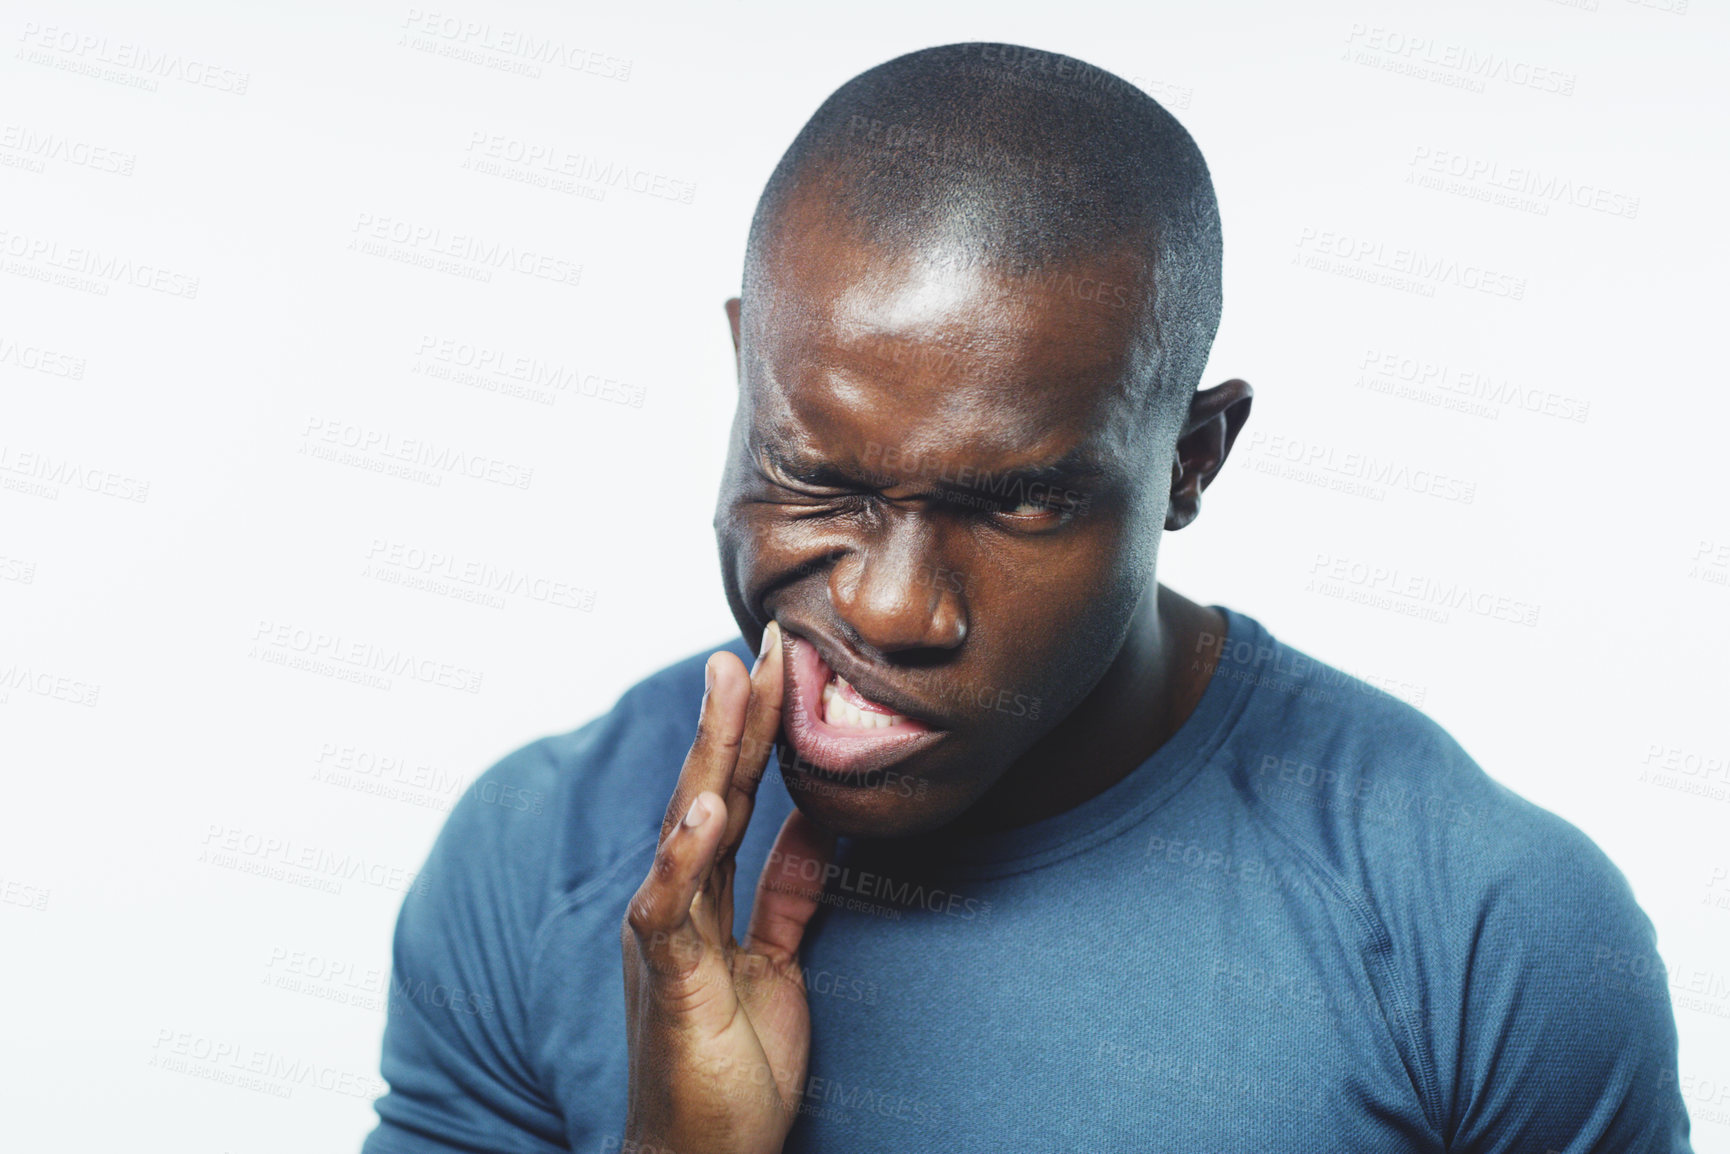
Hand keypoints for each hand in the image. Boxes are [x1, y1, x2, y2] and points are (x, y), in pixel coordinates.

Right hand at [620, 622, 836, 1153]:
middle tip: (755, 641)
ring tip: (730, 689)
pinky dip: (683, 859)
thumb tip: (821, 824)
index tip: (781, 662)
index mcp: (705, 895)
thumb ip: (790, 893)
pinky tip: (704, 811)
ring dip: (709, 757)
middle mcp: (677, 903)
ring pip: (685, 830)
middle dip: (734, 716)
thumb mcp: (778, 961)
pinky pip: (670, 912)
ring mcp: (665, 938)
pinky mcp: (666, 982)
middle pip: (707, 790)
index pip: (735, 793)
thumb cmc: (734, 1064)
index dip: (758, 729)